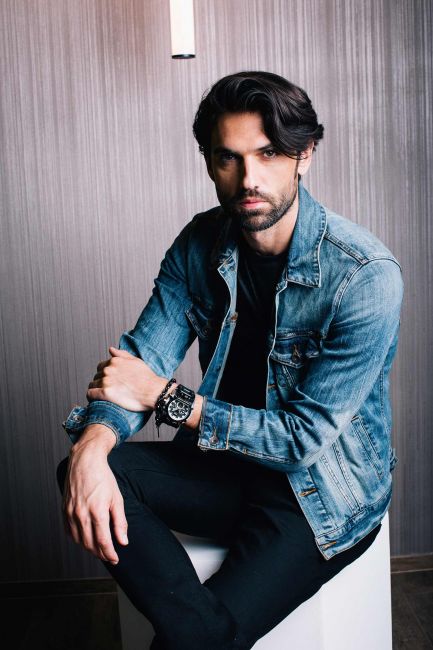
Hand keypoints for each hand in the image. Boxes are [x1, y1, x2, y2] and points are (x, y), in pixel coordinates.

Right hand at [62, 424, 126, 563]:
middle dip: (101, 554)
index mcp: (97, 512)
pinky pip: (69, 532)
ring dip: (89, 548)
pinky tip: (85, 539)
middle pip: (90, 544)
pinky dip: (78, 539)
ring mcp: (71, 513)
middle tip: (109, 556)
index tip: (115, 559)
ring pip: (79, 540)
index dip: (110, 554)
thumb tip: (123, 541)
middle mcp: (81, 514)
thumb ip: (120, 522)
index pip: (103, 542)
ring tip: (99, 549)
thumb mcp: (117, 499)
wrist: (85, 461)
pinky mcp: (64, 510)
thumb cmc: (103, 478)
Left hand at [86, 347, 166, 411]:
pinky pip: (90, 394)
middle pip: (97, 375)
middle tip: (111, 389)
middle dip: (101, 381)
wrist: (153, 391)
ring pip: (92, 384)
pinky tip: (96, 399)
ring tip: (105, 395)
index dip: (105, 374)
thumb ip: (122, 354)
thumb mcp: (136, 360)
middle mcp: (108, 369)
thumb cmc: (147, 377)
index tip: (111, 380)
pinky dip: (91, 396)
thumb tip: (111, 349)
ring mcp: (106, 381)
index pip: (101, 366)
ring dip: (97, 389)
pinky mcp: (105, 393)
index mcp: (114, 361)